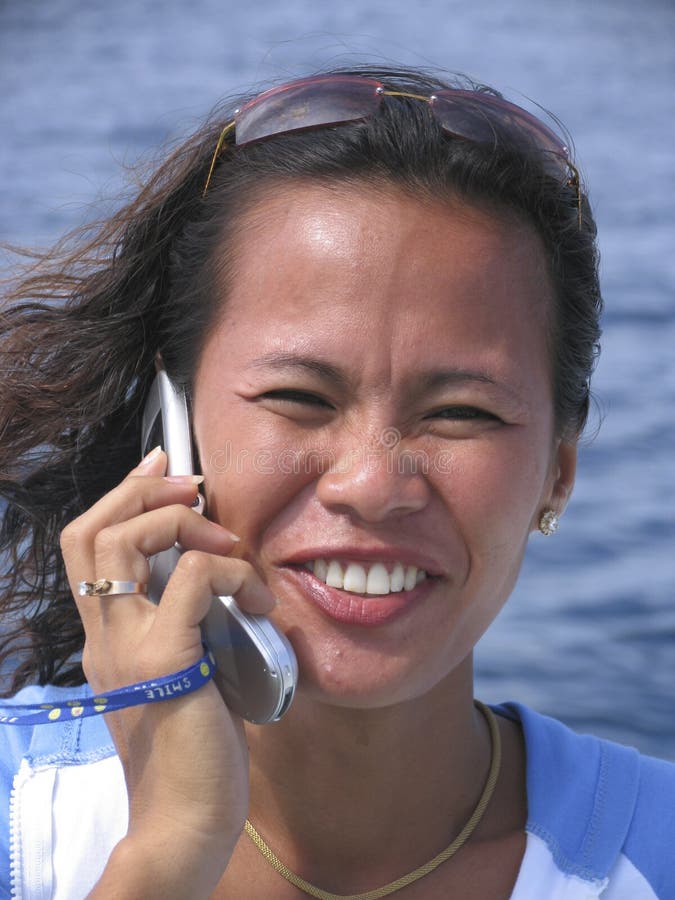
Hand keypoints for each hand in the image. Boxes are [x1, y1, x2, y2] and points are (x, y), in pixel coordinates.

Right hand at [60, 449, 275, 895]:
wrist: (187, 819)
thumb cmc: (196, 748)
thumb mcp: (183, 671)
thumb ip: (185, 624)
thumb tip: (218, 576)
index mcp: (107, 637)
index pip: (85, 547)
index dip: (119, 496)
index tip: (161, 469)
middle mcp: (105, 637)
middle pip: (92, 531)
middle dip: (141, 490)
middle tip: (191, 485)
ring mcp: (129, 648)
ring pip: (126, 542)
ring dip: (182, 522)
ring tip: (225, 539)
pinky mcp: (167, 661)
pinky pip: (194, 579)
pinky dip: (232, 571)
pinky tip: (258, 598)